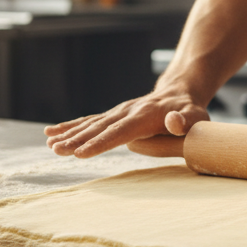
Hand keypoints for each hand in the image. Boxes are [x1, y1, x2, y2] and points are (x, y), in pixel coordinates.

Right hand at [43, 89, 208, 158]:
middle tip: (57, 151)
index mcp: (144, 117)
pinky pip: (89, 121)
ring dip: (69, 134)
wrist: (181, 93)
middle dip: (77, 140)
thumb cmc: (191, 111)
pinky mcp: (114, 115)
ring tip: (50, 145)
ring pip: (90, 124)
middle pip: (99, 128)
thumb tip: (174, 122)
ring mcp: (118, 112)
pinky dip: (70, 126)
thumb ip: (185, 122)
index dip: (100, 143)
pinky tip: (51, 133)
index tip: (81, 153)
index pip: (119, 132)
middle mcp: (127, 112)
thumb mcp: (196, 117)